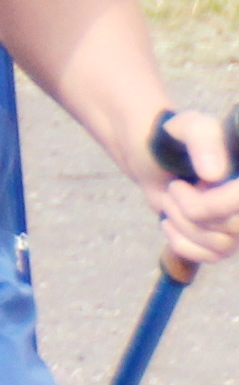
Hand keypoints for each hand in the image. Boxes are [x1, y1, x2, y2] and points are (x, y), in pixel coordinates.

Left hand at [153, 109, 238, 277]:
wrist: (154, 156)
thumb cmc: (176, 138)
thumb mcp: (188, 127)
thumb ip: (203, 138)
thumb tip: (215, 174)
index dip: (212, 205)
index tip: (181, 186)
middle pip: (235, 227)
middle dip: (192, 212)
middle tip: (174, 188)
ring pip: (222, 245)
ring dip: (183, 225)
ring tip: (171, 200)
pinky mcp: (227, 239)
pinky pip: (211, 256)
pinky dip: (182, 242)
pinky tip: (169, 221)